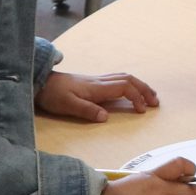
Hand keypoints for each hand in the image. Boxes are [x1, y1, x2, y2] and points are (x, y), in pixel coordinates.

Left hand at [38, 69, 159, 121]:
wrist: (39, 82)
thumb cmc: (53, 95)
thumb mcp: (67, 105)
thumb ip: (87, 110)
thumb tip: (105, 117)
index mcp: (96, 87)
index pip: (124, 88)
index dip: (136, 97)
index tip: (142, 110)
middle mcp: (99, 81)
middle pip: (129, 79)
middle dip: (144, 89)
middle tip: (156, 102)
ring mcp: (96, 81)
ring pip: (124, 77)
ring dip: (139, 85)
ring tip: (149, 96)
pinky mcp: (93, 83)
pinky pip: (117, 79)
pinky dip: (130, 84)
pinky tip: (130, 91)